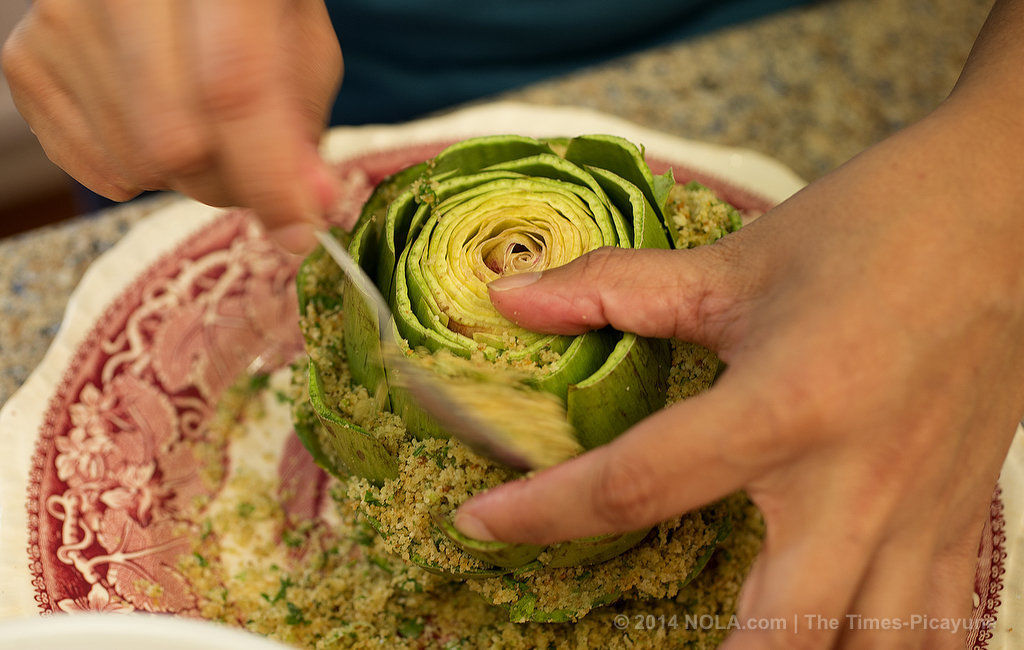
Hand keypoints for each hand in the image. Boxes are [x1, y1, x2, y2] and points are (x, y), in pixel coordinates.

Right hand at [1, 0, 341, 252]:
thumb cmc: (241, 3)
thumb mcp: (298, 41)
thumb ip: (304, 122)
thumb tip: (314, 207)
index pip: (233, 88)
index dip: (269, 176)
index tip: (300, 233)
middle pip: (175, 144)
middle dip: (231, 185)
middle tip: (255, 170)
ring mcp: (62, 20)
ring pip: (136, 165)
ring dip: (187, 178)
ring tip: (203, 128)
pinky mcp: (27, 60)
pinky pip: (96, 170)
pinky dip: (140, 174)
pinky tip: (154, 123)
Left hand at [454, 97, 1023, 646]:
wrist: (1006, 210)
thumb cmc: (874, 229)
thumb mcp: (736, 261)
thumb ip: (615, 287)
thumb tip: (511, 296)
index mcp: (785, 407)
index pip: (636, 487)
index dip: (541, 512)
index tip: (483, 523)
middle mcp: (856, 483)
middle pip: (776, 638)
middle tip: (633, 643)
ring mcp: (921, 514)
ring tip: (736, 648)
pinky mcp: (965, 517)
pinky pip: (937, 628)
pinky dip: (883, 649)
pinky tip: (841, 635)